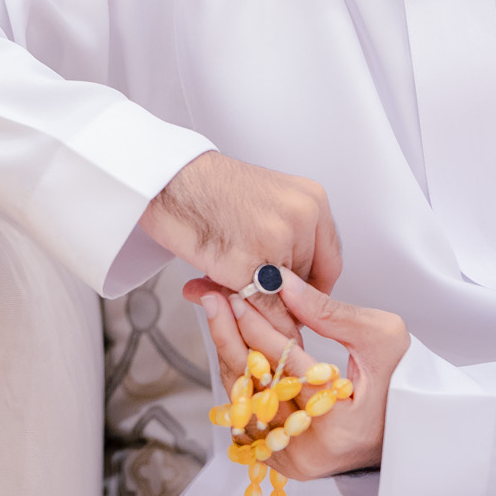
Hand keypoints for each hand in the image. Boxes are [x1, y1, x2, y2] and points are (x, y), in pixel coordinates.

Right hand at [138, 151, 341, 293]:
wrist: (165, 177)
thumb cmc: (203, 185)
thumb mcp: (264, 198)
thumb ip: (288, 235)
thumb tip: (294, 286)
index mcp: (312, 200)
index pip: (329, 262)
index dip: (311, 289)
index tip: (296, 300)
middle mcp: (302, 219)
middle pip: (307, 284)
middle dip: (279, 297)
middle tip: (252, 297)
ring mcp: (277, 242)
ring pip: (285, 302)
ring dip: (260, 309)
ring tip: (230, 294)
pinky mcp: (248, 265)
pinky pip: (263, 309)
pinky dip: (249, 317)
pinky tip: (226, 304)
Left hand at [187, 270, 408, 480]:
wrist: (416, 429)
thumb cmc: (405, 382)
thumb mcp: (380, 336)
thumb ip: (327, 311)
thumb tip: (281, 282)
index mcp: (341, 424)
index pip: (284, 366)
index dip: (256, 325)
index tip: (236, 294)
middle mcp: (313, 450)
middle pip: (255, 386)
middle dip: (230, 335)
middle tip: (212, 298)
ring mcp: (297, 462)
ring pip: (246, 401)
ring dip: (230, 354)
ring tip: (218, 314)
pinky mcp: (286, 462)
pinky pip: (250, 416)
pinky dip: (241, 379)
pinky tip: (234, 346)